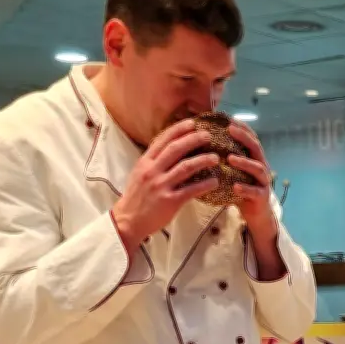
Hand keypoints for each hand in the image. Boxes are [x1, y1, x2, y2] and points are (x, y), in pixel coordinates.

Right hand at [112, 119, 219, 247]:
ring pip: (186, 167)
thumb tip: (173, 147)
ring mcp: (161, 186)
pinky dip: (205, 184)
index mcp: (145, 162)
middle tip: (208, 135)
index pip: (163, 140)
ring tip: (216, 158)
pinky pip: (191, 190)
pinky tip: (215, 181)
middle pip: (176, 149)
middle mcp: (152, 171)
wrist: (128, 221)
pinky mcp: (169, 201)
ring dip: (203, 160)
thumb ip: (155, 161)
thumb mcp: (140, 173)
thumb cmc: (137, 196)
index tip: (192, 123)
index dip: (178, 130)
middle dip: (193, 139)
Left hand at [227, 122, 275, 230]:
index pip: (249, 137)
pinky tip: (235, 186)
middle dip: (243, 137)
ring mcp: (263, 181)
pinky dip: (246, 188)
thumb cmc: (239, 190)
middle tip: (230, 130)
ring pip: (257, 168)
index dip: (240, 126)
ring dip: (244, 162)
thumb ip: (222, 159)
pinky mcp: (262, 197)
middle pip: (255, 147)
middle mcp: (261, 166)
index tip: (226, 117)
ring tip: (230, 158)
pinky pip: (255, 191)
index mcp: (253, 158)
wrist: (255, 214)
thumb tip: (198, 145)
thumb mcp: (231, 172)